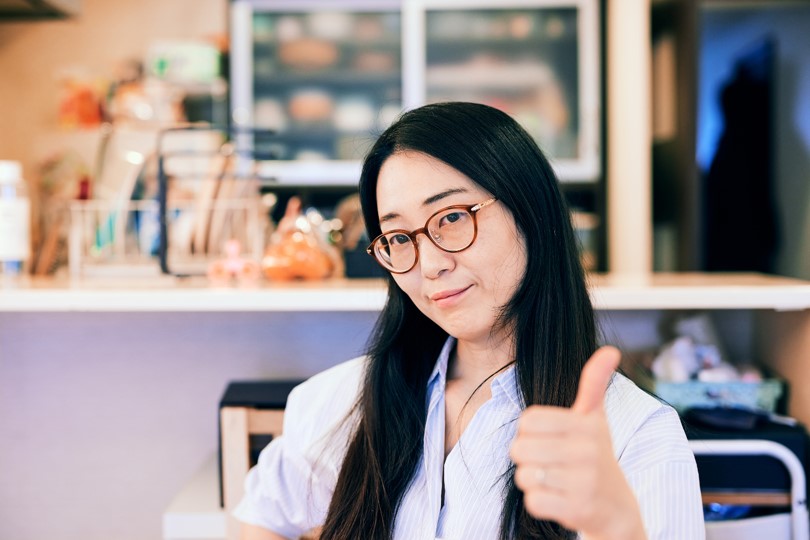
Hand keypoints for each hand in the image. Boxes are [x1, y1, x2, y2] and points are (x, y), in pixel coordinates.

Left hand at [509, 346, 645, 539]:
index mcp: (586, 424)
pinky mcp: (577, 508)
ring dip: (533, 480)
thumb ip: (595, 383)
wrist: (616, 508)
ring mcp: (584, 481)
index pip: (527, 420)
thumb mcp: (596, 418)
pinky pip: (533, 500)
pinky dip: (539, 502)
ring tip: (556, 480)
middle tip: (551, 462)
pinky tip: (559, 498)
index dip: (531, 432)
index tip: (551, 438)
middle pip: (519, 448)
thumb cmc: (596, 456)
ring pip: (524, 475)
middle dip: (527, 458)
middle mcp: (587, 450)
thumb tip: (610, 350)